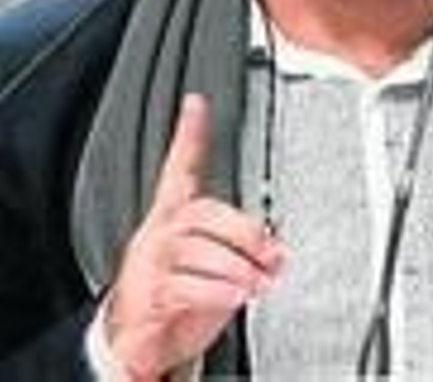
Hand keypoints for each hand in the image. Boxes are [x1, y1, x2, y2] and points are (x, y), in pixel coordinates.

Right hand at [104, 94, 282, 379]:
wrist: (140, 343)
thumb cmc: (179, 297)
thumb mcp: (215, 266)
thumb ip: (246, 250)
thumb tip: (279, 252)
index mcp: (173, 218)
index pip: (180, 168)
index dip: (188, 136)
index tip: (196, 103)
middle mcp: (158, 235)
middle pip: (202, 212)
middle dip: (245, 231)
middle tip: (271, 254)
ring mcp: (148, 264)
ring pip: (197, 250)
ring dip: (237, 268)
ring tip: (257, 282)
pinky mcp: (146, 296)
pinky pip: (186, 285)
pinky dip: (218, 292)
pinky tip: (235, 297)